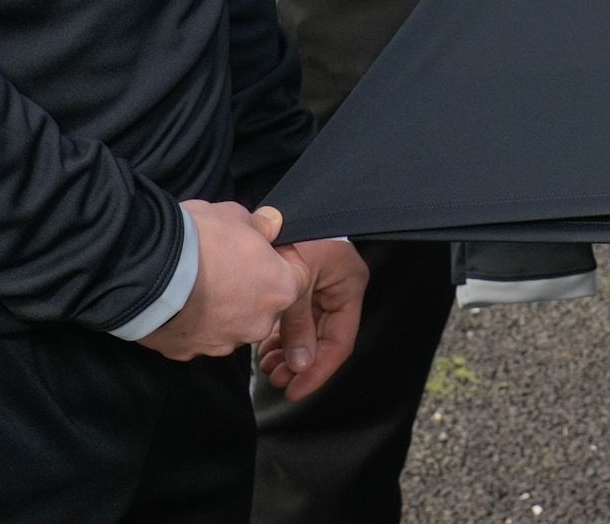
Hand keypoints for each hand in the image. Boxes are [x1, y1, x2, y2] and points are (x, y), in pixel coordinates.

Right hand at [141, 200, 304, 360]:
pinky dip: (192, 321)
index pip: (297, 278)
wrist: (146, 270)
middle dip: (250, 288)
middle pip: (263, 306)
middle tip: (225, 266)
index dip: (281, 261)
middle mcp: (257, 324)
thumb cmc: (199, 240)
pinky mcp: (189, 352)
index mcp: (279, 290)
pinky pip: (198, 336)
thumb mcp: (235, 215)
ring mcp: (222, 343)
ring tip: (196, 283)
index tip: (263, 251)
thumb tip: (271, 225)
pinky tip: (177, 301)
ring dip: (220, 308)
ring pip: (230, 324)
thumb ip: (260, 225)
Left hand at [259, 235, 367, 399]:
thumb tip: (301, 366)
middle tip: (278, 380)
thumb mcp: (293, 287)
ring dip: (289, 352)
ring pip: (310, 330)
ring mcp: (321, 284)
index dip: (318, 369)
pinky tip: (267, 349)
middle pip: (324, 337)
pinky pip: (298, 317)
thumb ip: (298, 328)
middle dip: (300, 362)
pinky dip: (283, 335)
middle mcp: (339, 284)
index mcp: (348, 281)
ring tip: (269, 367)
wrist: (260, 219)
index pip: (340, 338)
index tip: (295, 389)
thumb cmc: (285, 240)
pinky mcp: (303, 283)